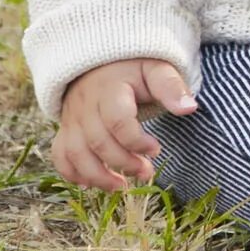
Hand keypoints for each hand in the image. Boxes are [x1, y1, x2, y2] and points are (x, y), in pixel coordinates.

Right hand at [51, 57, 196, 190]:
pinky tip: (91, 184)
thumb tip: (189, 108)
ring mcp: (72, 118)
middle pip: (98, 141)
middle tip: (146, 173)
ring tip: (121, 187)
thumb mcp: (157, 70)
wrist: (102, 62)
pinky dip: (71, 173)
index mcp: (110, 88)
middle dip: (123, 163)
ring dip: (97, 176)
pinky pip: (60, 155)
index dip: (137, 141)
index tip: (157, 149)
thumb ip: (171, 87)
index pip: (117, 120)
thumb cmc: (135, 69)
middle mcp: (85, 105)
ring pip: (75, 153)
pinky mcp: (66, 129)